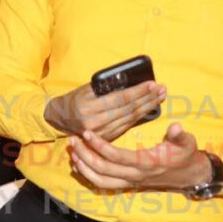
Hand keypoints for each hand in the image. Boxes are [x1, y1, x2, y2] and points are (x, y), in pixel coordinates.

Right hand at [45, 81, 165, 141]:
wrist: (60, 118)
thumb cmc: (74, 99)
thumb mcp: (86, 89)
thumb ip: (106, 88)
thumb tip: (131, 83)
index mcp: (88, 107)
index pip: (120, 98)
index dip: (139, 91)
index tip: (153, 83)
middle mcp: (95, 122)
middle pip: (128, 109)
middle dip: (148, 98)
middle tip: (162, 89)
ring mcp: (101, 132)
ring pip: (130, 119)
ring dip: (147, 107)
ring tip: (160, 97)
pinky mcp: (106, 138)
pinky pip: (126, 126)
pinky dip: (139, 116)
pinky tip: (148, 109)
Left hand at [69, 124, 209, 190]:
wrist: (189, 175)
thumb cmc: (185, 155)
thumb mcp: (187, 143)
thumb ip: (180, 136)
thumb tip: (175, 127)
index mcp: (147, 163)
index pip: (117, 156)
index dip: (100, 145)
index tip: (87, 133)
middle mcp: (135, 175)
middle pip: (103, 168)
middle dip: (85, 154)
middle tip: (72, 139)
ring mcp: (130, 181)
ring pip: (100, 179)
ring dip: (83, 166)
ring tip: (72, 150)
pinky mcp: (127, 183)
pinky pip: (103, 184)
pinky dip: (88, 175)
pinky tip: (78, 164)